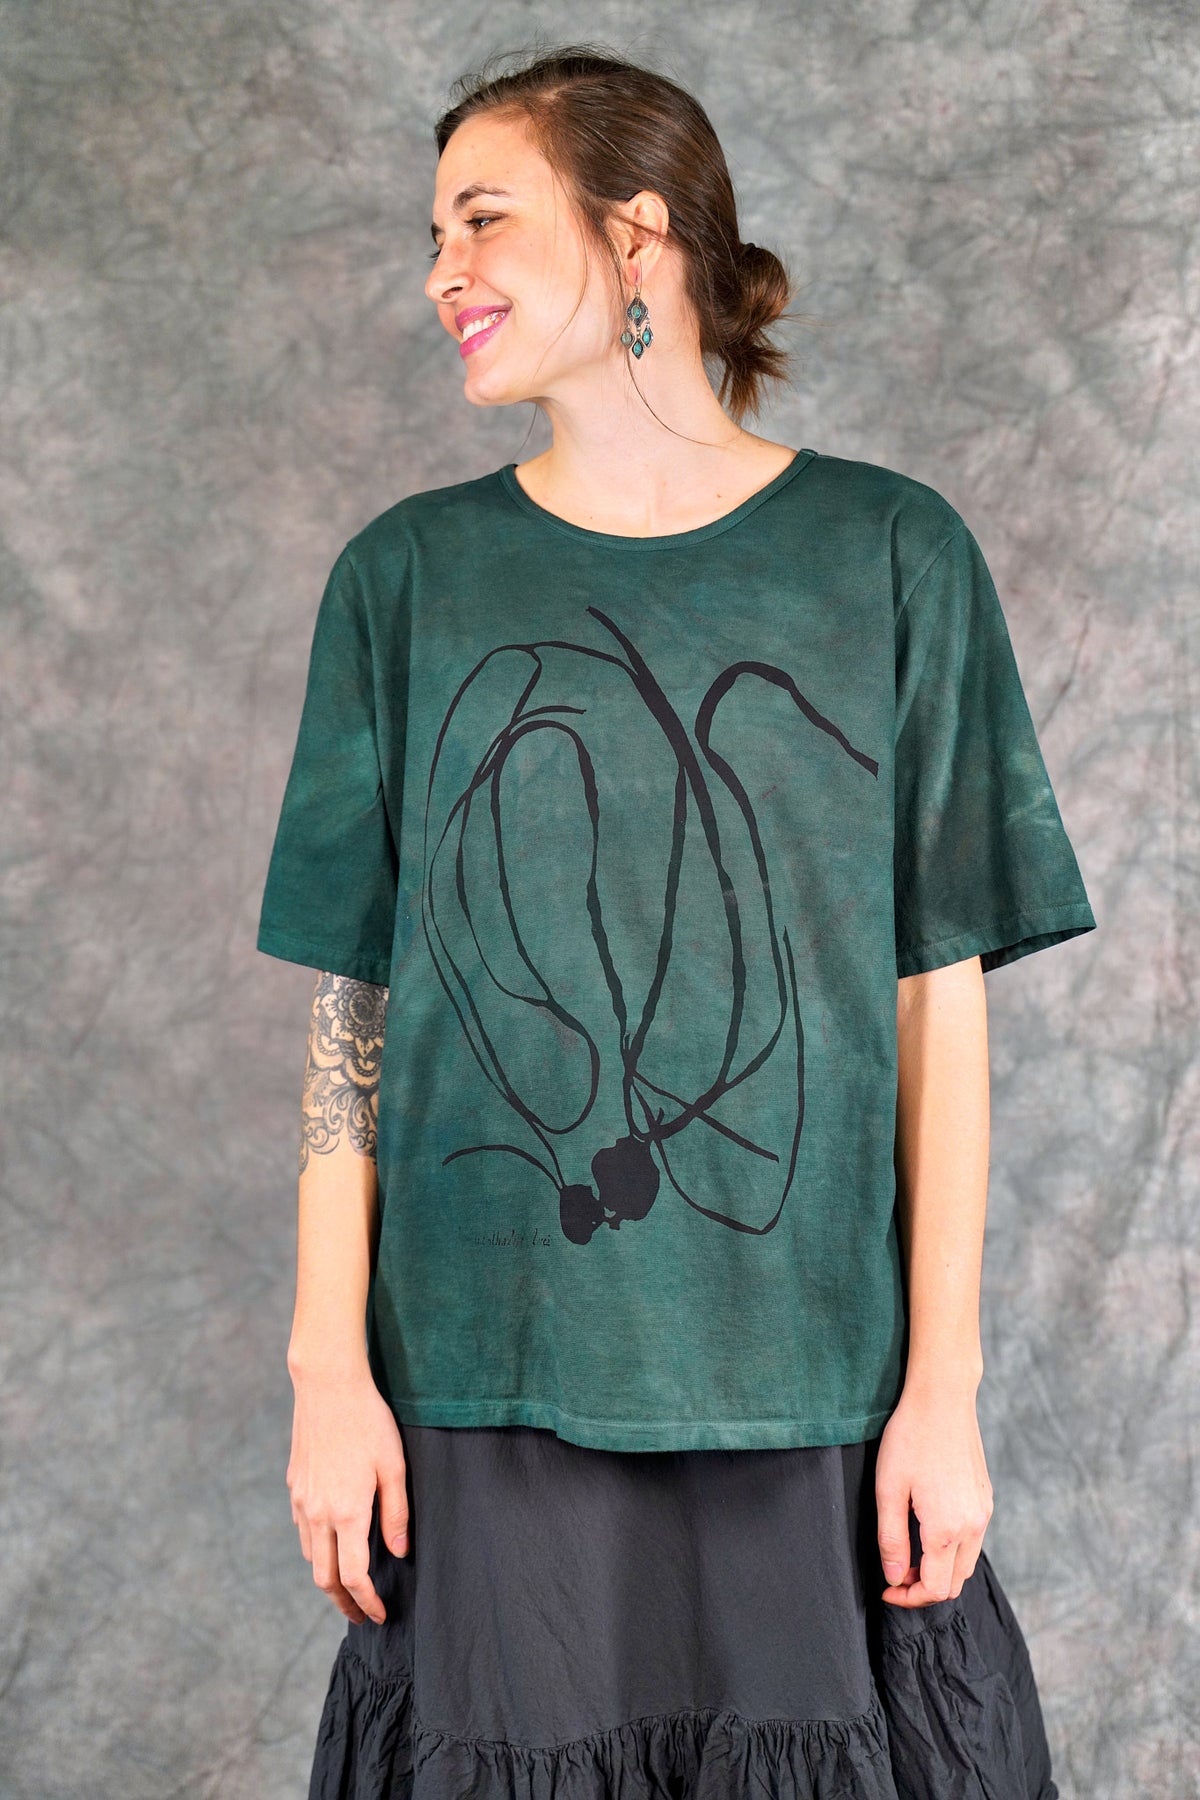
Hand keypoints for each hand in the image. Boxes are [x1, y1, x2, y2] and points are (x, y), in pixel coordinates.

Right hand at [286, 1361, 409, 1624]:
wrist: (328, 1386)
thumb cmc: (368, 1422)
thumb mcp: (394, 1466)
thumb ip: (396, 1513)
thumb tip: (398, 1553)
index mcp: (347, 1513)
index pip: (354, 1576)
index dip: (367, 1602)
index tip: (379, 1614)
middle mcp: (318, 1513)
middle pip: (324, 1578)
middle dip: (343, 1602)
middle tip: (361, 1614)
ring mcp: (302, 1500)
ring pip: (309, 1556)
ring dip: (327, 1577)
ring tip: (348, 1584)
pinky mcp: (294, 1486)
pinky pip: (302, 1530)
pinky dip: (316, 1548)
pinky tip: (331, 1543)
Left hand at [875, 1379, 992, 1607]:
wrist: (943, 1399)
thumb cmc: (910, 1439)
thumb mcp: (888, 1490)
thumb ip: (891, 1540)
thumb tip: (895, 1578)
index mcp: (947, 1529)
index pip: (935, 1589)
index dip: (909, 1597)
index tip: (887, 1589)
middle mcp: (974, 1526)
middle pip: (955, 1583)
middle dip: (925, 1588)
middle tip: (896, 1574)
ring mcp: (983, 1512)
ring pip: (966, 1563)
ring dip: (940, 1570)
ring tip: (910, 1554)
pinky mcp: (986, 1498)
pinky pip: (973, 1540)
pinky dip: (952, 1550)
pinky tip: (928, 1529)